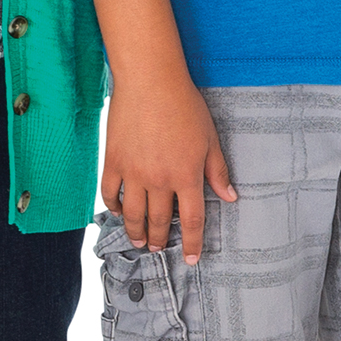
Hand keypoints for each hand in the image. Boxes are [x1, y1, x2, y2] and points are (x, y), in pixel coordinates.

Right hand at [102, 76, 237, 262]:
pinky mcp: (112, 161)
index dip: (194, 242)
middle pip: (160, 221)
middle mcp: (159, 179)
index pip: (193, 219)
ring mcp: (133, 172)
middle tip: (160, 250)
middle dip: (161, 240)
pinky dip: (114, 207)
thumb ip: (217, 171)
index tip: (193, 259)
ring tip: (140, 242)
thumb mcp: (210, 139)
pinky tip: (119, 212)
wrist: (151, 81)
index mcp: (187, 175)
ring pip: (133, 214)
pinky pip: (110, 193)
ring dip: (137, 232)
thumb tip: (230, 197)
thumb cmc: (185, 106)